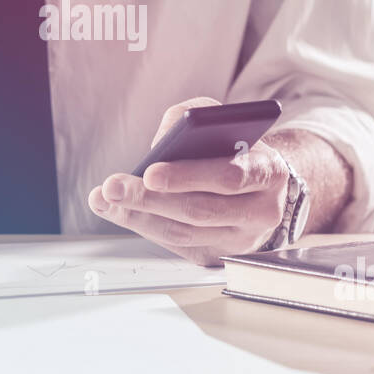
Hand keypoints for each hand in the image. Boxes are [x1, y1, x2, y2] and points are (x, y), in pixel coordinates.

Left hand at [87, 98, 290, 266]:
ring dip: (139, 216)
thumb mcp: (221, 121)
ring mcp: (240, 240)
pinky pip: (178, 245)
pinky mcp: (220, 255)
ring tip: (106, 199)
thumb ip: (191, 118)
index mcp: (268, 172)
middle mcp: (260, 212)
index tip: (150, 171)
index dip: (189, 176)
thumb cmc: (237, 148)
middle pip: (201, 210)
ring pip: (185, 233)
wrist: (264, 186)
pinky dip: (144, 227)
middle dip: (150, 199)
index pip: (230, 176)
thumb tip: (161, 142)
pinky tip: (118, 211)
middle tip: (113, 187)